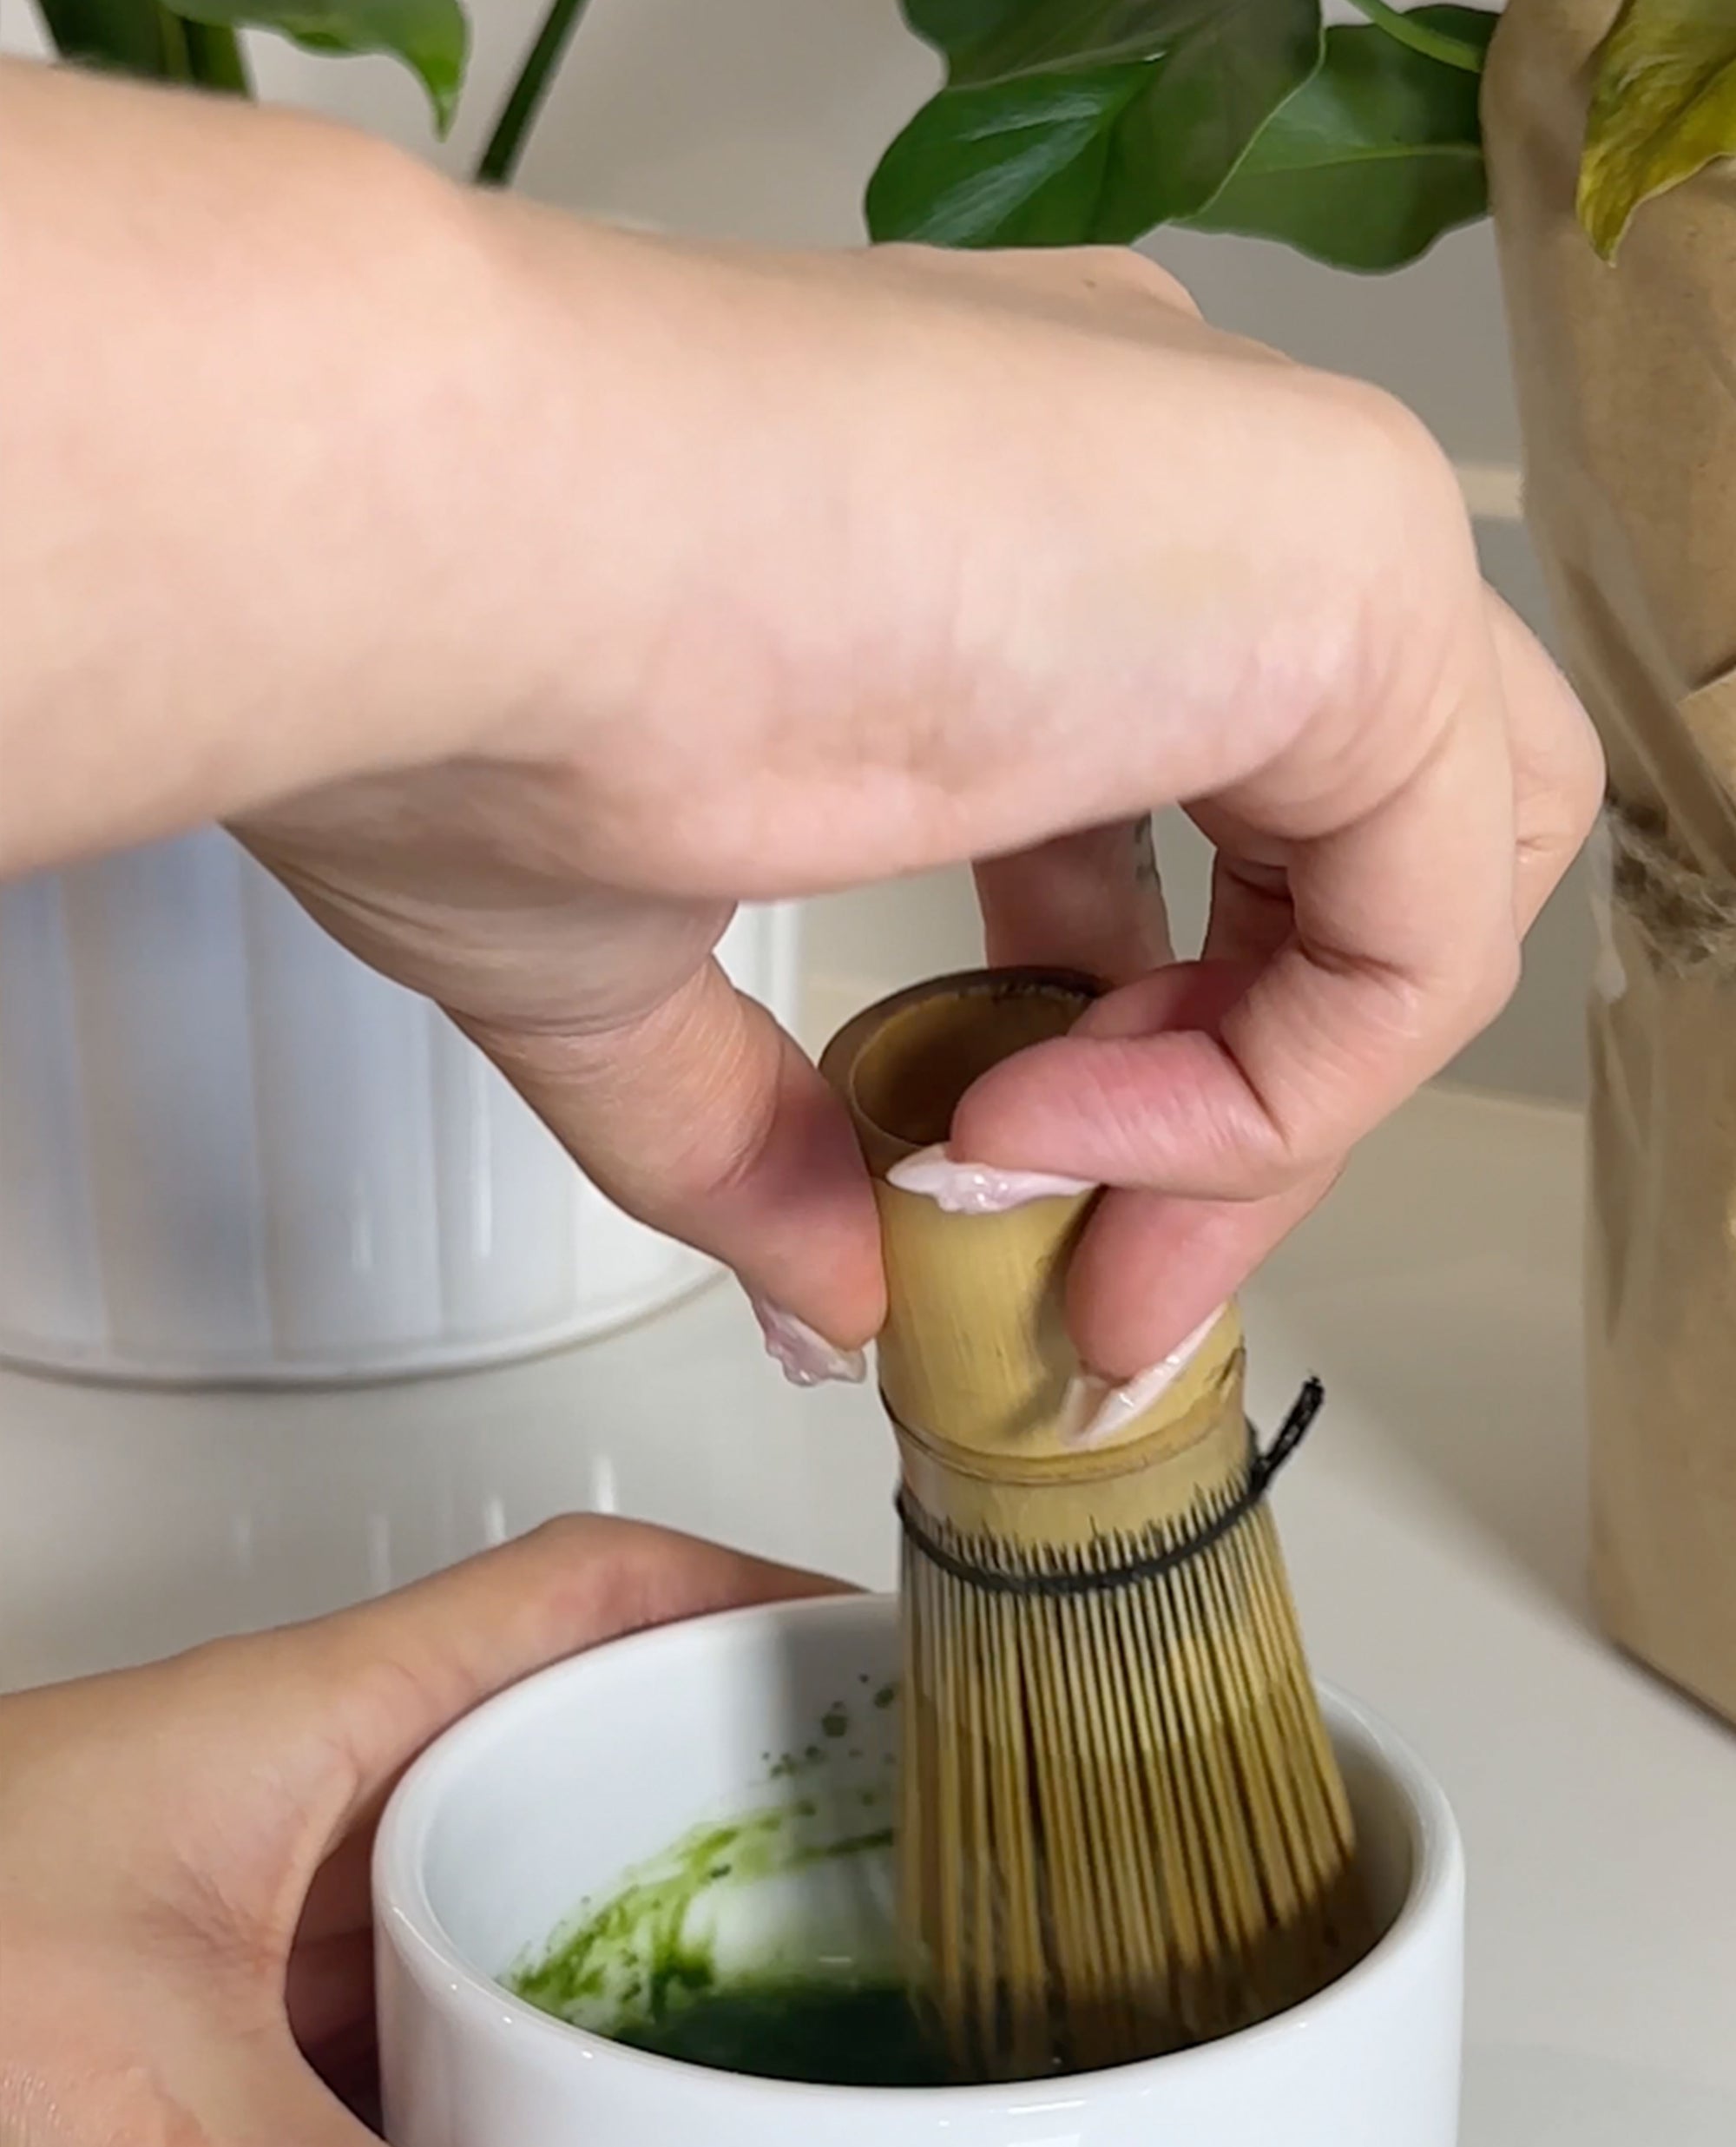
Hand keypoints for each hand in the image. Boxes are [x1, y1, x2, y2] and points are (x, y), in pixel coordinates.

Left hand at [0, 1519, 826, 2146]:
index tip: (896, 1659)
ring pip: (525, 1852)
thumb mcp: (150, 2103)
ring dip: (650, 1909)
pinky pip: (455, 1970)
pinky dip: (546, 2025)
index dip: (763, 1603)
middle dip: (749, 1773)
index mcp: (335, 1704)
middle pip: (594, 1719)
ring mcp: (299, 1873)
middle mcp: (332, 1769)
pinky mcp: (261, 1976)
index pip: (599, 1589)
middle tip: (890, 1856)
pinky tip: (600, 2116)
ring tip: (801, 1990)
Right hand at [240, 220, 1598, 1393]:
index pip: (1215, 822)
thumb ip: (759, 1130)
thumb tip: (827, 1299)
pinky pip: (1420, 915)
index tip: (1002, 1217)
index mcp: (1040, 538)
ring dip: (1255, 1109)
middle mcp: (1184, 492)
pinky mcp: (1345, 557)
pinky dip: (1276, 1086)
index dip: (1148, 1057)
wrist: (417, 533)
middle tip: (1096, 1286)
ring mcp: (1279, 505)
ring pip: (1424, 882)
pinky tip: (1057, 1126)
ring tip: (1059, 1217)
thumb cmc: (456, 676)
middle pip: (1357, 859)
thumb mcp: (617, 968)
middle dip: (1237, 1108)